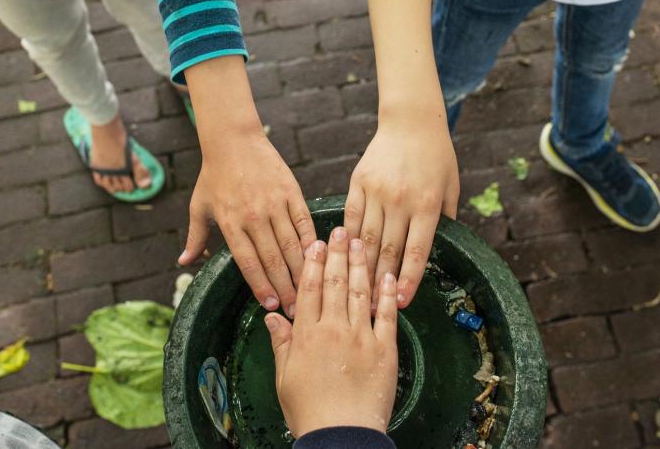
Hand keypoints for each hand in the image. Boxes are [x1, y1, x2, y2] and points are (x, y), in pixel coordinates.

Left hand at [179, 56, 316, 318]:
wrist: (234, 140)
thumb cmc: (214, 176)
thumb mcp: (199, 206)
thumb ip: (195, 237)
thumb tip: (184, 262)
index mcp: (230, 222)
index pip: (248, 262)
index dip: (260, 286)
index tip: (270, 305)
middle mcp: (253, 216)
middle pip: (272, 259)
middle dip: (284, 287)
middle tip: (294, 309)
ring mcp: (274, 204)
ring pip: (291, 244)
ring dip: (300, 270)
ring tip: (308, 290)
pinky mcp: (291, 192)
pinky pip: (304, 223)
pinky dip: (311, 242)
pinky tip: (318, 258)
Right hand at [266, 227, 398, 436]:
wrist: (341, 434)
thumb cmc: (309, 411)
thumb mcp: (284, 378)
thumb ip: (281, 343)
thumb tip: (272, 316)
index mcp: (306, 335)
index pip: (309, 288)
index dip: (312, 263)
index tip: (315, 243)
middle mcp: (334, 329)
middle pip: (335, 283)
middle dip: (337, 254)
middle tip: (340, 230)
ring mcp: (361, 337)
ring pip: (360, 292)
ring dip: (360, 264)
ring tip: (360, 242)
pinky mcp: (384, 349)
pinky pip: (386, 315)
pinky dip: (387, 294)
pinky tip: (387, 275)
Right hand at [345, 116, 458, 308]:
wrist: (411, 122)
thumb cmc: (437, 157)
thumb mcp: (451, 188)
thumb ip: (445, 220)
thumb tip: (434, 252)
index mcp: (427, 204)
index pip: (416, 250)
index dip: (409, 279)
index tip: (402, 302)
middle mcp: (401, 200)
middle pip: (388, 249)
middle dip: (381, 281)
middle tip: (373, 307)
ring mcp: (377, 191)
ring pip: (366, 238)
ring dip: (362, 266)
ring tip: (357, 289)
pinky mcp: (359, 182)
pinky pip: (351, 217)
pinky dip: (348, 239)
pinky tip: (344, 256)